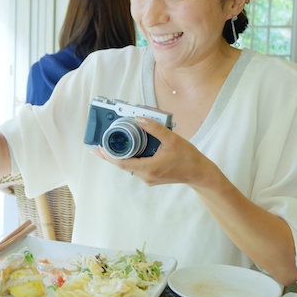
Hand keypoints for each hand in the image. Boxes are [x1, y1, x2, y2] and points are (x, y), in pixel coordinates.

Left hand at [93, 117, 211, 186]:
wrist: (199, 173)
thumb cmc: (188, 157)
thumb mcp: (172, 139)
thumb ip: (154, 128)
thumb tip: (139, 119)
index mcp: (149, 168)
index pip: (122, 163)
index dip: (109, 156)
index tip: (99, 148)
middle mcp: (146, 176)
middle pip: (123, 165)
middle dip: (110, 155)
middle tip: (98, 146)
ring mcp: (149, 178)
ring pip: (129, 167)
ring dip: (120, 157)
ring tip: (111, 145)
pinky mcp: (152, 177)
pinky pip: (136, 168)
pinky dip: (130, 159)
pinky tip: (128, 150)